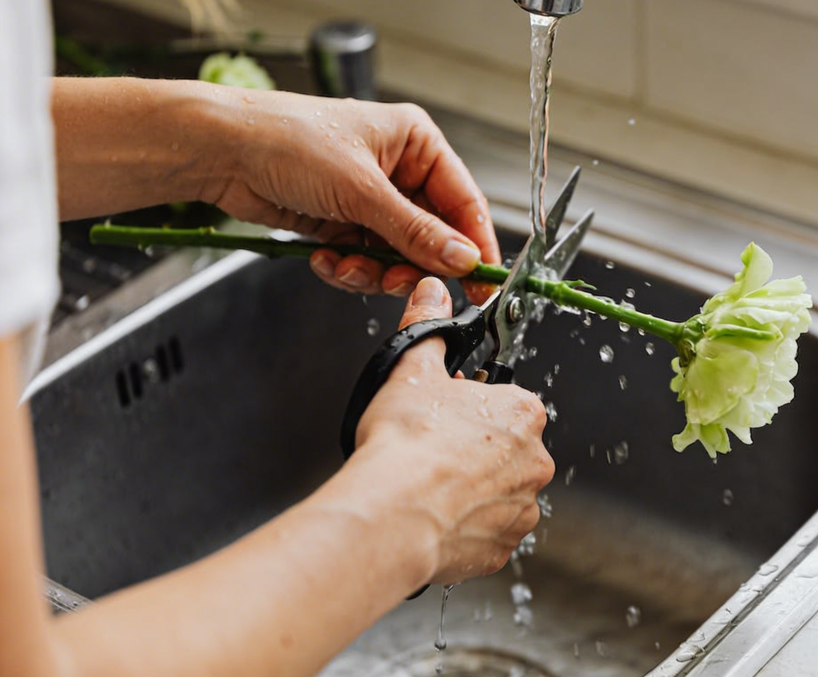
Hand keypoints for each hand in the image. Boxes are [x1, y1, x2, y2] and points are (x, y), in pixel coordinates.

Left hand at [203, 89, 499, 302]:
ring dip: (375, 272)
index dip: (475, 245)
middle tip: (399, 282)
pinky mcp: (345, 224)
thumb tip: (462, 259)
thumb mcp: (361, 190)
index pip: (464, 202)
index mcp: (416, 144)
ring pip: (398, 256)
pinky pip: (366, 261)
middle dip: (412, 265)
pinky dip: (349, 269)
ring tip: (348, 268)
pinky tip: (325, 259)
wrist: (222, 151)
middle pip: (433, 237)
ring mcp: (371, 200)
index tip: (483, 283)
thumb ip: (416, 232)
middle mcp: (399, 171)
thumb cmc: (287, 140)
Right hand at [322, 278, 552, 587]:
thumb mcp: (412, 371)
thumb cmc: (405, 444)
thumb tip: (431, 294)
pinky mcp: (503, 549)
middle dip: (474, 454)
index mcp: (524, 413)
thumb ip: (428, 328)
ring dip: (471, 493)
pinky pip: (486, 535)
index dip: (471, 410)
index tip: (445, 418)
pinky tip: (433, 520)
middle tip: (432, 455)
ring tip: (428, 490)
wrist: (392, 515)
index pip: (507, 405)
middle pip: (506, 452)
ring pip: (498, 495)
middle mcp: (535, 462)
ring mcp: (522, 509)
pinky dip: (464, 530)